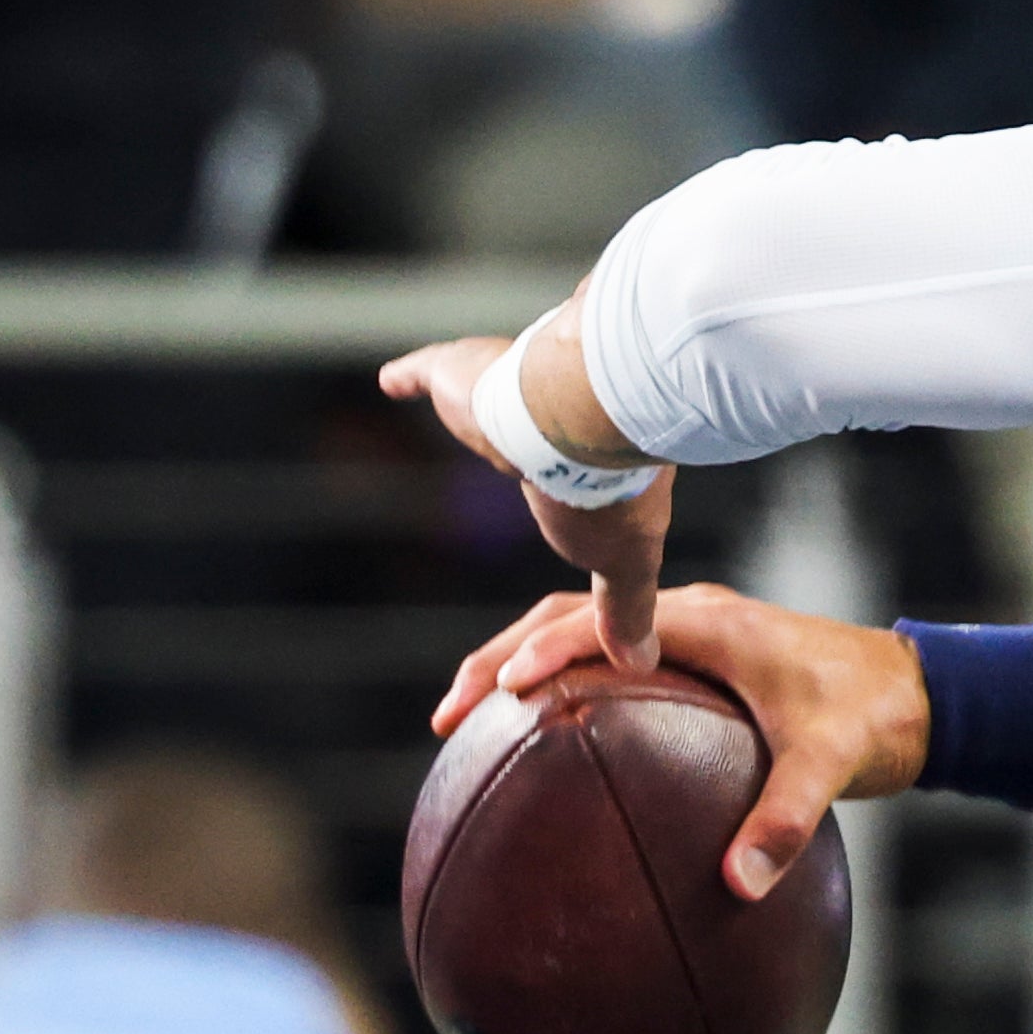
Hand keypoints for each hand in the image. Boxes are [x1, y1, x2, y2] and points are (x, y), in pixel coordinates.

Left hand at [381, 334, 672, 669]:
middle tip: (506, 452)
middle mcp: (540, 425)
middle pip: (521, 439)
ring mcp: (496, 399)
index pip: (564, 477)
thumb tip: (642, 662)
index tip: (556, 492)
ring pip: (479, 402)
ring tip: (455, 404)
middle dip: (515, 438)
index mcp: (580, 467)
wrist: (579, 419)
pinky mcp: (459, 377)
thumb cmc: (606, 494)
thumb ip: (624, 606)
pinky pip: (428, 371)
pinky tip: (390, 380)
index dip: (559, 483)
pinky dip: (412, 376)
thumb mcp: (622, 563)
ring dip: (473, 406)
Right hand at [434, 585, 928, 901]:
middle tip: (449, 714)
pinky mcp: (692, 658)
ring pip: (582, 634)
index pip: (603, 621)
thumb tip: (738, 885)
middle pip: (567, 618)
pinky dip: (564, 688)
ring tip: (468, 724)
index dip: (546, 652)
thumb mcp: (832, 765)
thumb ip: (786, 820)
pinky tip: (541, 748)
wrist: (916, 691)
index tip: (499, 691)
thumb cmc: (873, 716)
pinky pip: (610, 662)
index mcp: (706, 620)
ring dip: (521, 665)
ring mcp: (685, 633)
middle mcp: (686, 615)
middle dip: (501, 657)